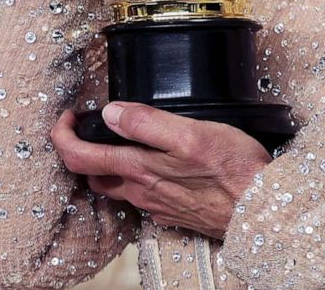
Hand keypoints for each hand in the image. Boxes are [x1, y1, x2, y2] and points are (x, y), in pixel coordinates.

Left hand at [51, 102, 271, 237]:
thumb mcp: (191, 133)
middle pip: (92, 175)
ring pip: (115, 187)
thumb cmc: (234, 170)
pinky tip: (149, 166)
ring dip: (105, 166)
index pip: (78, 157)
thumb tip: (110, 112)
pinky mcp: (172, 211)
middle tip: (84, 128)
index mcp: (138, 169)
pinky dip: (132, 178)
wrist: (261, 211)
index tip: (68, 116)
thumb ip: (147, 123)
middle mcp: (140, 191)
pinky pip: (140, 196)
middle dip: (79, 151)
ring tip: (112, 142)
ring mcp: (155, 205)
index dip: (63, 135)